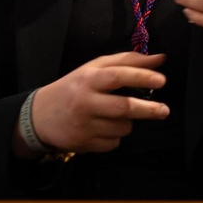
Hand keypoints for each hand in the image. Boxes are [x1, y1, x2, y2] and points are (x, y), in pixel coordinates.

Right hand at [26, 52, 169, 154]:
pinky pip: (113, 142)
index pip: (118, 76)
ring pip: (122, 127)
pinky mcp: (82, 143)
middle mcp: (85, 102)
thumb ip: (127, 61)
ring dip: (129, 123)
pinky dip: (116, 137)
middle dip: (149, 109)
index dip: (142, 77)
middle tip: (164, 110)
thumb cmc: (74, 88)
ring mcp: (83, 125)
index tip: (162, 81)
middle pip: (124, 107)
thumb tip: (160, 59)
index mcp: (88, 79)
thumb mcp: (94, 69)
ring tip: (118, 116)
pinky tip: (104, 129)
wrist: (38, 116)